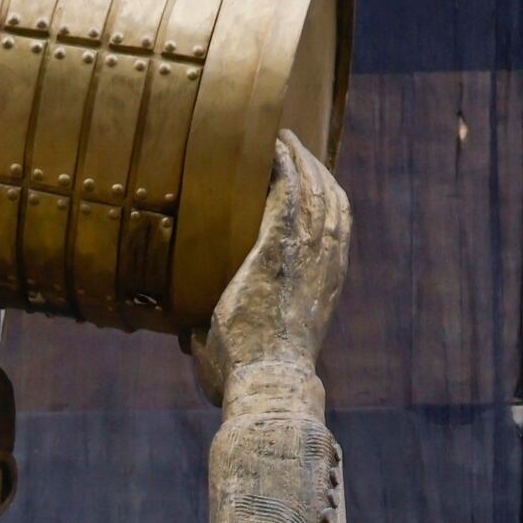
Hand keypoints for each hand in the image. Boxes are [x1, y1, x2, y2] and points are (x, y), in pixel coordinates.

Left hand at [188, 130, 349, 405]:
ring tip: (284, 140)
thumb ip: (218, 334)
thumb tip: (188, 336)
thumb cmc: (250, 379)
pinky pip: (290, 196)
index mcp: (323, 288)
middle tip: (295, 149)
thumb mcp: (243, 347)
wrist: (266, 382)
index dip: (326, 203)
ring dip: (301, 162)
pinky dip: (285, 169)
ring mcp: (307, 256)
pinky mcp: (282, 249)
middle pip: (330, 203)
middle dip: (315, 171)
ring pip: (315, 193)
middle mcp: (324, 267)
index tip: (311, 183)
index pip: (334, 232)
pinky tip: (274, 148)